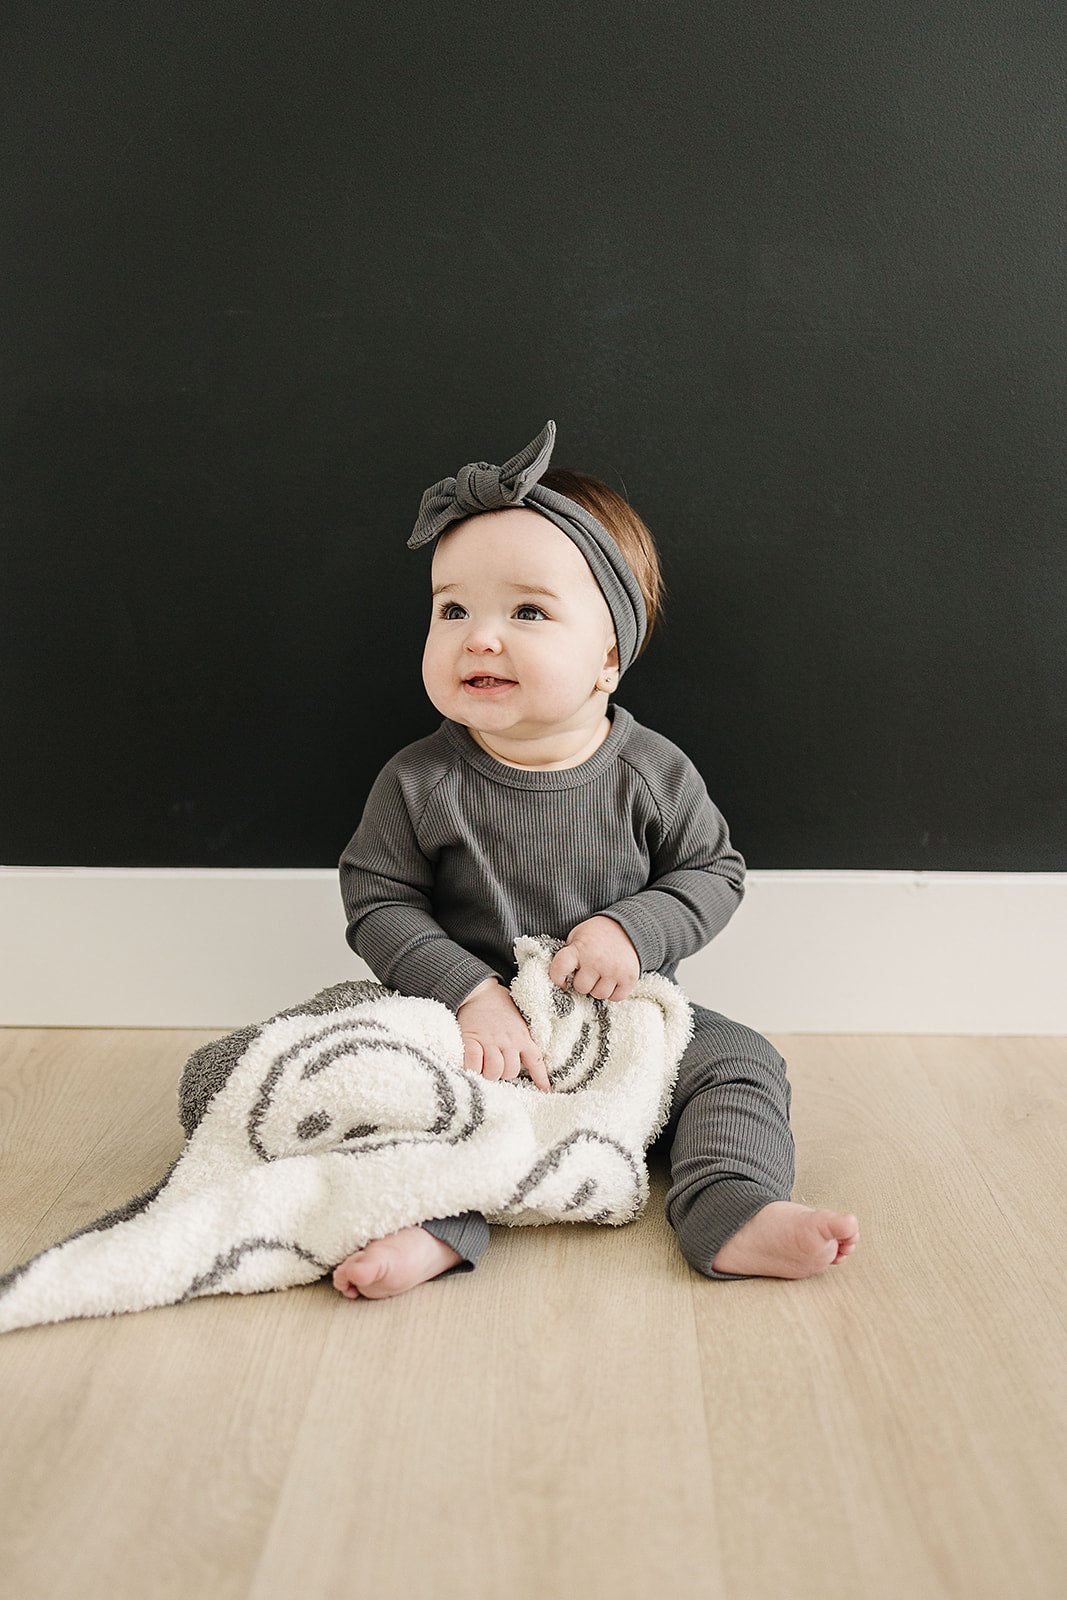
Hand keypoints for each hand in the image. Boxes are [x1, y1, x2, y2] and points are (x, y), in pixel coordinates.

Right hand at [456, 978, 551, 1092]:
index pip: (536, 1060)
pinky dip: (472, 1069)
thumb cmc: (499, 1006)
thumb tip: (527, 1056)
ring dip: (488, 1074)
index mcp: (522, 1036)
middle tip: (496, 1069)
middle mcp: (508, 1040)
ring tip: (483, 1069)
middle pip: (511, 1071)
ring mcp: (489, 1041)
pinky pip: (474, 1064)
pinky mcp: (471, 1040)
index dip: (541, 1079)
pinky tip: (471, 1069)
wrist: (478, 990)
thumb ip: (523, 1038)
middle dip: (503, 1075)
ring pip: (494, 1071)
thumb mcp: (518, 1020)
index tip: (545, 1092)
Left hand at [548, 916, 639, 1000]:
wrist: (628, 927)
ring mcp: (614, 970)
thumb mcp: (578, 935)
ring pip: (598, 995)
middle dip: (584, 981)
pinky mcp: (629, 978)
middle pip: (581, 987)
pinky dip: (613, 992)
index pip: (560, 968)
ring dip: (598, 988)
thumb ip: (570, 955)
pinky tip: (613, 979)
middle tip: (590, 971)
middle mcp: (597, 960)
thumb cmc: (598, 934)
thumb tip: (563, 979)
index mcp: (580, 948)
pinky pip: (615, 997)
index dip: (556, 978)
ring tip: (602, 974)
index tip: (561, 982)